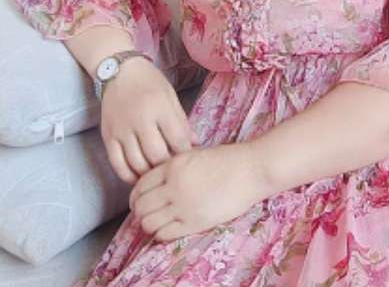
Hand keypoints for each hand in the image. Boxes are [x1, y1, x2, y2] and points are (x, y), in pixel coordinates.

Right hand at [100, 57, 200, 184]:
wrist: (120, 72)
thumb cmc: (150, 82)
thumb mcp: (171, 97)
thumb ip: (182, 122)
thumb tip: (195, 144)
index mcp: (160, 108)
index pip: (177, 140)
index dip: (185, 153)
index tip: (189, 159)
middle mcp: (140, 120)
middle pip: (157, 155)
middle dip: (168, 165)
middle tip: (174, 169)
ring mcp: (121, 130)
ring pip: (137, 163)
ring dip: (149, 173)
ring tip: (158, 174)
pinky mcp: (108, 137)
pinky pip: (117, 164)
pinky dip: (128, 175)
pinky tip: (138, 177)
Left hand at [128, 142, 266, 241]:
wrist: (251, 169)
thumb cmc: (228, 159)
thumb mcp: (195, 155)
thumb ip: (175, 168)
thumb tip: (158, 183)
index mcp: (173, 166)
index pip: (140, 185)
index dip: (137, 196)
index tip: (141, 200)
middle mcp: (173, 186)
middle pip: (141, 206)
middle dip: (140, 211)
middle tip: (146, 213)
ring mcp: (183, 205)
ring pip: (149, 222)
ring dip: (149, 224)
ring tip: (156, 223)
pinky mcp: (194, 222)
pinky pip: (164, 233)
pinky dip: (160, 234)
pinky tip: (168, 228)